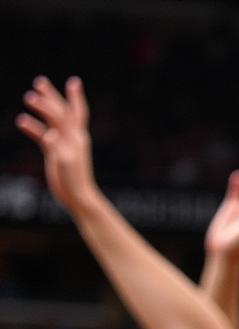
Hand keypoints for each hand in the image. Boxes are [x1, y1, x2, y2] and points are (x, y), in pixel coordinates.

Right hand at [16, 76, 97, 212]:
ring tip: (28, 97)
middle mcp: (71, 137)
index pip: (75, 112)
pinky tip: (21, 122)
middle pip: (61, 111)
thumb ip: (58, 148)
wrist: (77, 197)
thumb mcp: (66, 163)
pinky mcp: (55, 152)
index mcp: (77, 137)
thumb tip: (49, 135)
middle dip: (51, 96)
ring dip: (40, 110)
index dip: (75, 97)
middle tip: (39, 82)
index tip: (74, 81)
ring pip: (51, 121)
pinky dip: (33, 128)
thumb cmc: (74, 180)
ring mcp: (63, 143)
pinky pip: (42, 135)